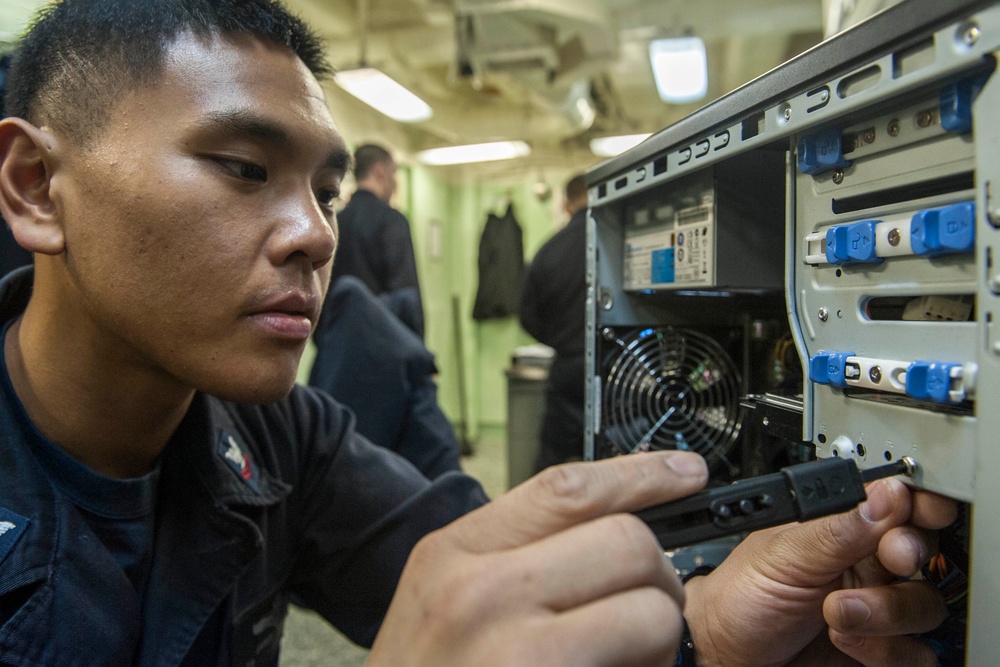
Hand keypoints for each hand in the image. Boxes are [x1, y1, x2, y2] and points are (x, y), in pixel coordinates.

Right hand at [368, 451, 709, 665]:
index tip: (683, 473)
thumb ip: (510, 554)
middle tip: (646, 604)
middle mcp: (480, 594)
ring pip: (652, 606)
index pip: (566, 488)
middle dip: (655, 575)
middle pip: (626, 541)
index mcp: (453, 554)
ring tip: (630, 655)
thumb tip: (605, 523)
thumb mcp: (442, 600)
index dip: (640, 473)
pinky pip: (644, 666)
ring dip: (659, 632)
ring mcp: (517, 650)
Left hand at [683, 478, 956, 666]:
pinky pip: (917, 652)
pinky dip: (884, 650)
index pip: (897, 505)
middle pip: (921, 552)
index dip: (919, 503)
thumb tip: (886, 493)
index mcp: (841, 528)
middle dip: (906, 554)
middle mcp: (864, 565)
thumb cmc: (739, 597)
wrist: (724, 655)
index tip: (924, 509)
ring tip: (836, 611)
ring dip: (885, 609)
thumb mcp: (783, 553)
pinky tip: (844, 642)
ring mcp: (875, 609)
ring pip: (923, 605)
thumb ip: (838, 527)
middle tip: (889, 558)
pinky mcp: (879, 651)